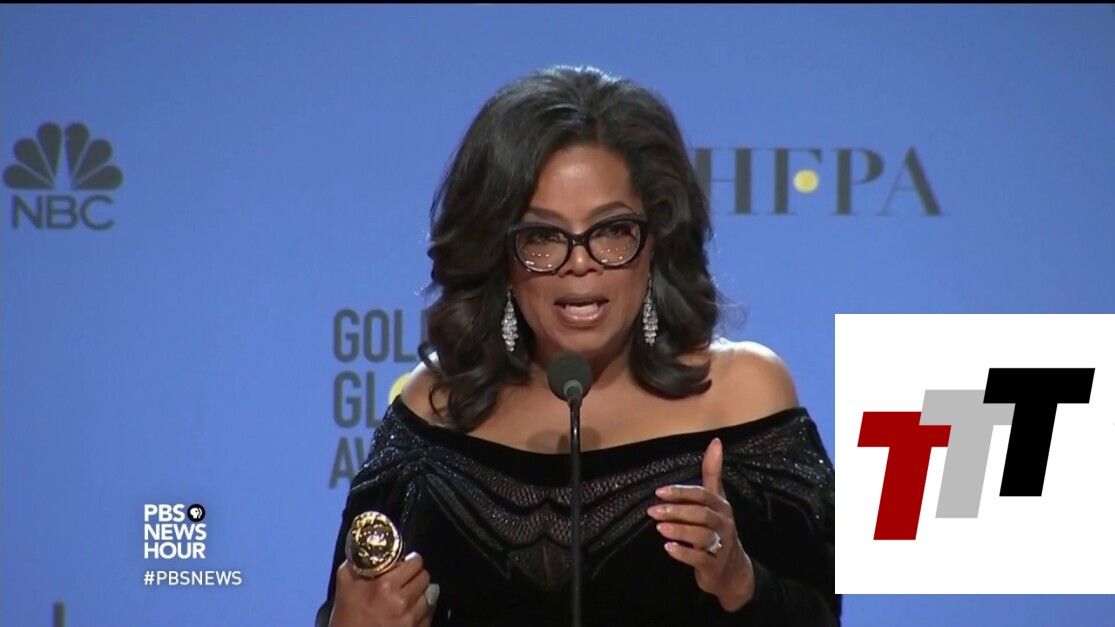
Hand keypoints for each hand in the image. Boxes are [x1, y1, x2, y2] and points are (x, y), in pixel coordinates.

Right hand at [329, 552, 438, 626]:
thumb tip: (365, 545)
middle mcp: (401, 603)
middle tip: (406, 578)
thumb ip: (356, 562)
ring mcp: (410, 620)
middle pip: (425, 578)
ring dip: (421, 593)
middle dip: (416, 575)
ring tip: (408, 596)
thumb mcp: (345, 584)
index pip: (415, 563)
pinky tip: (409, 611)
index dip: (411, 560)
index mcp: (385, 587)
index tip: (406, 562)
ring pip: (430, 596)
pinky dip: (422, 611)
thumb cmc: (346, 618)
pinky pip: (429, 615)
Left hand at [647, 438, 754, 611]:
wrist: (732, 569)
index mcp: (722, 506)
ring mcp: (721, 545)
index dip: (681, 492)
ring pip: (701, 535)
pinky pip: (700, 558)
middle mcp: (724, 524)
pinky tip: (668, 548)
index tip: (659, 492)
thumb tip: (716, 441)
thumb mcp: (716, 500)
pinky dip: (684, 553)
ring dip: (679, 530)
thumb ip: (712, 472)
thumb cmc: (718, 528)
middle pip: (702, 514)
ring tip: (659, 528)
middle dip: (677, 511)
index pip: (703, 495)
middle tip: (653, 511)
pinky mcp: (715, 565)